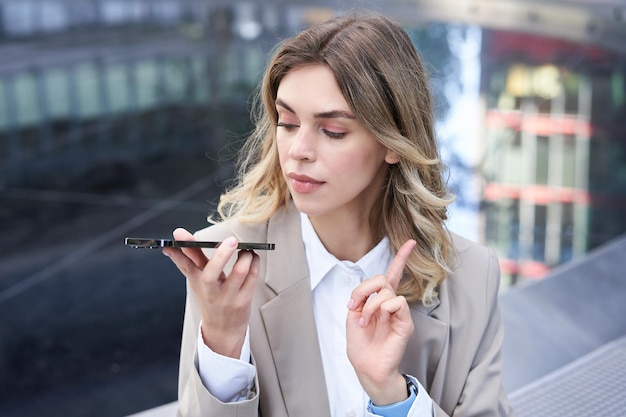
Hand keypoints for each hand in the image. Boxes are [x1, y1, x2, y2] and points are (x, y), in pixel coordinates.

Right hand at [163, 228, 259, 358]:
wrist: (222, 330)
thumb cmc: (211, 299)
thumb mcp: (198, 281)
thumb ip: (191, 261)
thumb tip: (171, 248)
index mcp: (197, 282)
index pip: (185, 265)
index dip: (180, 251)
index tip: (178, 235)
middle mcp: (210, 290)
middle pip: (212, 273)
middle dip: (222, 255)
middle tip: (231, 241)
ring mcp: (227, 297)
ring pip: (239, 273)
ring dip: (245, 257)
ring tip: (246, 250)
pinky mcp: (243, 300)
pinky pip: (252, 278)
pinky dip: (255, 263)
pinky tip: (253, 258)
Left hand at [346, 239, 415, 404]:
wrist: (366, 366)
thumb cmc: (360, 344)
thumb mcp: (353, 315)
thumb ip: (361, 297)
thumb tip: (368, 290)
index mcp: (379, 300)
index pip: (391, 274)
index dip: (401, 258)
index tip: (411, 242)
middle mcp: (391, 303)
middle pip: (380, 278)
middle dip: (363, 289)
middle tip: (355, 305)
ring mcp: (399, 312)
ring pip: (386, 290)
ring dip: (369, 304)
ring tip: (366, 321)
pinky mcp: (405, 322)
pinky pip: (397, 302)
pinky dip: (383, 308)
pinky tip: (378, 321)